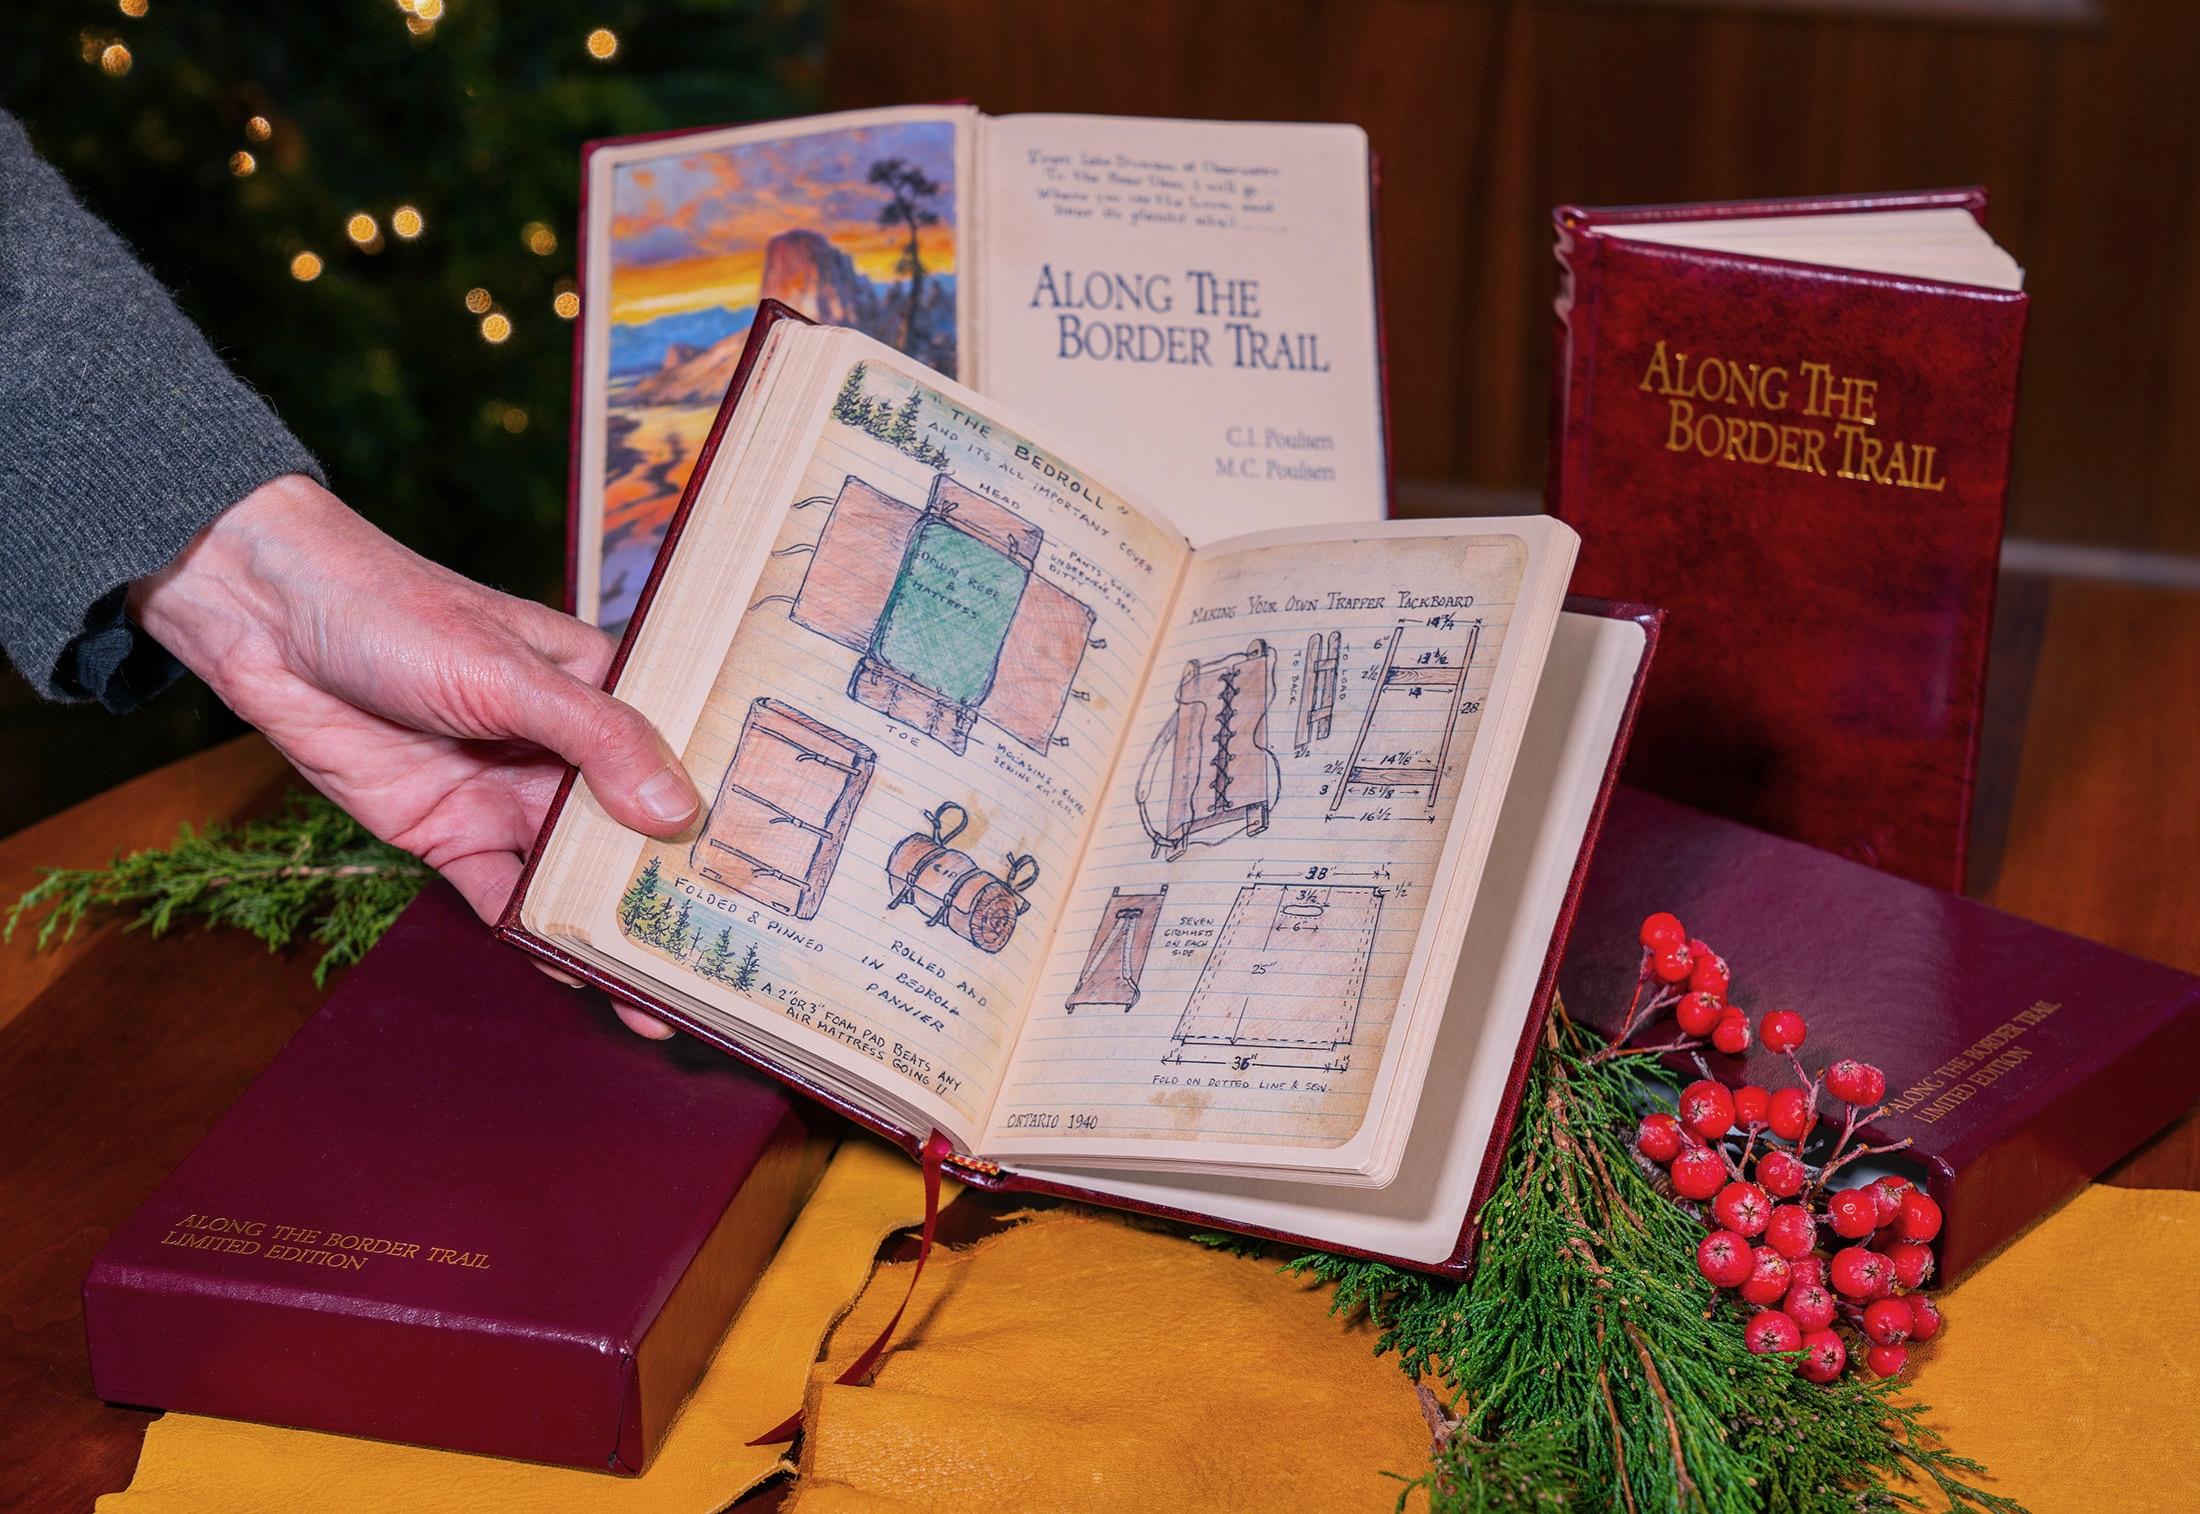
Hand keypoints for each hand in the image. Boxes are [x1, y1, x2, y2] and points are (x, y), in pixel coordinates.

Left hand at [130, 473, 691, 1037]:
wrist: (267, 621)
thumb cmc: (399, 612)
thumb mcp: (513, 672)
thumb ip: (599, 741)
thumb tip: (679, 813)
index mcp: (602, 690)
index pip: (681, 757)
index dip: (725, 812)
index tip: (778, 873)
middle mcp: (567, 750)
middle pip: (636, 831)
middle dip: (676, 894)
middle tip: (727, 962)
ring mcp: (511, 796)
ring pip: (578, 876)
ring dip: (613, 931)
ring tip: (659, 995)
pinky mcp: (452, 835)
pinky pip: (508, 897)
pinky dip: (538, 936)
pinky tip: (578, 975)